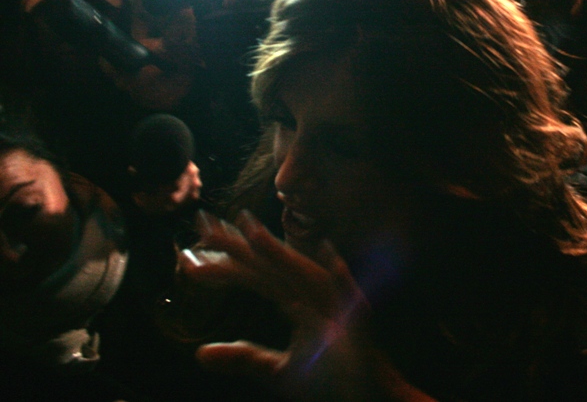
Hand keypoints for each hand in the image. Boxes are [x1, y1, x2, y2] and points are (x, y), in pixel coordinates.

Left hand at [180, 210, 430, 401]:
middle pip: (273, 266)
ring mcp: (337, 307)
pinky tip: (328, 250)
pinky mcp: (358, 323)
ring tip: (252, 232)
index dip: (229, 256)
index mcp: (298, 303)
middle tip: (203, 221)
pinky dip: (340, 273)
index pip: (257, 274)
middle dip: (241, 243)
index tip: (196, 239)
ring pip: (304, 274)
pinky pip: (349, 294)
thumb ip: (244, 358)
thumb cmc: (331, 381)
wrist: (371, 397)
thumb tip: (199, 353)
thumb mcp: (278, 371)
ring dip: (282, 253)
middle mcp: (315, 297)